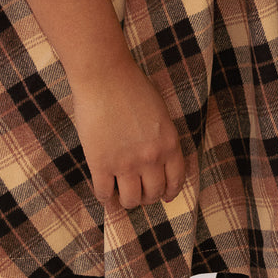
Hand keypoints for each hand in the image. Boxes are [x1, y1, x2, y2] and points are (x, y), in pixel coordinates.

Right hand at [71, 56, 185, 209]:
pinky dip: (105, 197)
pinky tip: (105, 190)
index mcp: (169, 143)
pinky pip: (104, 194)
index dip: (170, 191)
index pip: (176, 179)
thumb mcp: (160, 111)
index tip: (166, 196)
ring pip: (130, 200)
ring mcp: (125, 163)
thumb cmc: (132, 86)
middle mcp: (151, 157)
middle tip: (140, 193)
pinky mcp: (101, 164)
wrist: (105, 76)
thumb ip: (162, 136)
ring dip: (127, 201)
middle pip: (153, 194)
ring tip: (122, 194)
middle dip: (147, 197)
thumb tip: (159, 158)